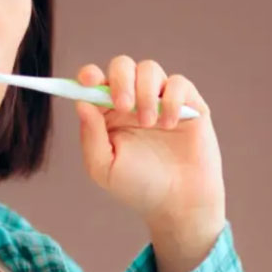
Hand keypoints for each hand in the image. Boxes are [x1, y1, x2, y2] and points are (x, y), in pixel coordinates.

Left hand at [74, 57, 225, 271]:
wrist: (177, 204)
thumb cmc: (137, 187)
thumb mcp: (103, 167)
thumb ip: (90, 135)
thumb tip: (81, 102)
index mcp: (107, 114)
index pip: (95, 82)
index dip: (89, 75)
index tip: (88, 82)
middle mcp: (133, 102)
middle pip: (122, 66)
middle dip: (120, 80)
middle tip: (123, 106)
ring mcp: (161, 101)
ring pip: (150, 69)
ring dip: (145, 92)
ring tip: (147, 123)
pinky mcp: (189, 105)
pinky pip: (179, 83)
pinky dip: (172, 99)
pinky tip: (169, 125)